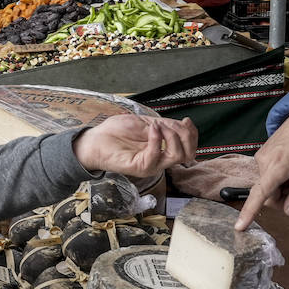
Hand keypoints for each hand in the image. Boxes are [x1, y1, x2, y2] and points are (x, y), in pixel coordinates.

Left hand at [73, 114, 197, 178]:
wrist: (96, 139)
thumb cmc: (117, 132)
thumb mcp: (147, 124)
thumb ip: (166, 126)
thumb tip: (186, 124)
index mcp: (163, 150)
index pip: (188, 147)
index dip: (192, 134)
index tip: (186, 121)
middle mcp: (160, 160)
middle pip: (187, 154)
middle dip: (185, 136)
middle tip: (171, 124)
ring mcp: (151, 165)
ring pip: (177, 156)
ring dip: (172, 136)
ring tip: (158, 126)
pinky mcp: (140, 167)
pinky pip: (156, 155)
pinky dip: (158, 139)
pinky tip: (152, 129)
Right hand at [237, 113, 288, 229]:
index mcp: (279, 164)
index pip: (261, 192)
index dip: (250, 211)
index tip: (239, 226)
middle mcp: (264, 160)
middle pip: (268, 195)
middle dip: (284, 196)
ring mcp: (261, 157)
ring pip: (269, 187)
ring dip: (283, 186)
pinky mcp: (261, 156)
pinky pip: (268, 177)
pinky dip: (280, 178)